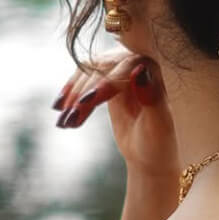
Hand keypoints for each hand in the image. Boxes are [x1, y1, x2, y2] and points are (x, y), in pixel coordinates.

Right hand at [53, 49, 178, 178]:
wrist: (150, 156)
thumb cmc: (159, 143)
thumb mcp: (158, 125)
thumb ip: (152, 97)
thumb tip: (139, 70)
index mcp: (155, 69)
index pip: (125, 68)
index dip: (103, 84)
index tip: (85, 103)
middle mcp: (139, 63)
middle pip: (103, 68)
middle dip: (84, 94)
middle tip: (70, 119)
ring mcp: (122, 70)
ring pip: (90, 72)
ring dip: (74, 95)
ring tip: (64, 122)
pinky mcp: (109, 80)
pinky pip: (85, 79)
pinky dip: (71, 93)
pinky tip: (60, 108)